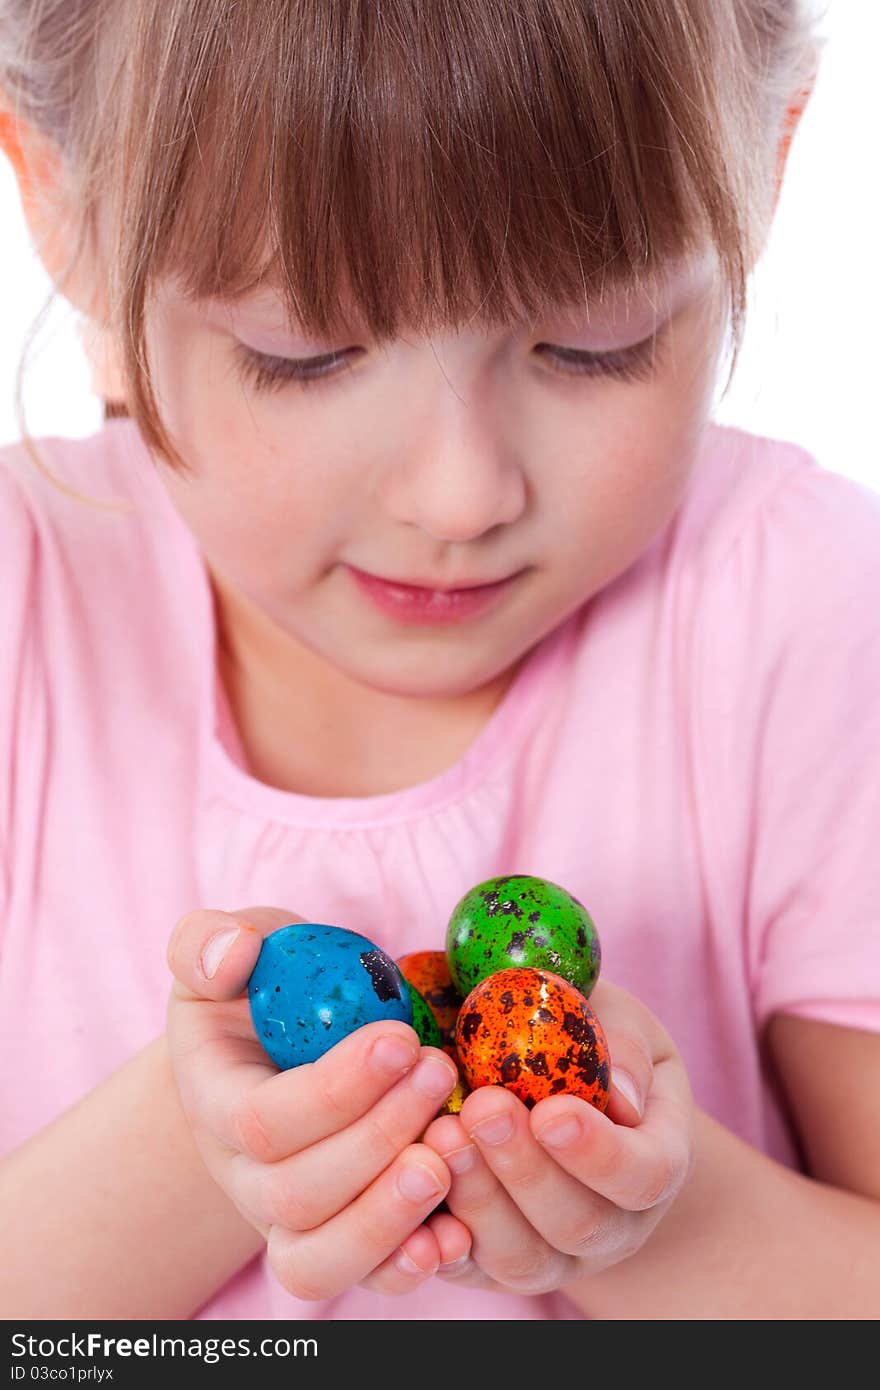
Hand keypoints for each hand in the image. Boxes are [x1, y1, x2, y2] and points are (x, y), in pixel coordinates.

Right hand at [165, 906, 471, 1298]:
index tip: (400, 1038)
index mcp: (216, 1105)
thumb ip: (208, 942)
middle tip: (440, 1074)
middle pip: (297, 1196)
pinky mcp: (346, 1237)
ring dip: (390, 1216)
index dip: (334, 1090)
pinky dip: (411, 1265)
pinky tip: (458, 1231)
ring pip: (322, 1259)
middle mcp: (246, 1178)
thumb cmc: (262, 988)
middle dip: (377, 1139)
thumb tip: (234, 955)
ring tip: (447, 1160)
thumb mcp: (228, 947)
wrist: (282, 1044)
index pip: (262, 1123)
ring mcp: (294, 1220)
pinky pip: (368, 1278)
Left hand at [419, 978, 693, 1293]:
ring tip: (442, 1134)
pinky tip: (410, 1185)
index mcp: (653, 1162)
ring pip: (520, 1256)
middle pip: (577, 1224)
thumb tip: (619, 1094)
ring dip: (479, 1200)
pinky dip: (434, 1240)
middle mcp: (611, 1225)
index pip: (643, 1176)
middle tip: (483, 1109)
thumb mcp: (622, 1024)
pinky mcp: (490, 1264)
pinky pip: (464, 1267)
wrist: (562, 1091)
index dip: (600, 1153)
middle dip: (524, 1170)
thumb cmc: (594, 1044)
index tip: (551, 1112)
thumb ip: (624, 1047)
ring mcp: (552, 1254)